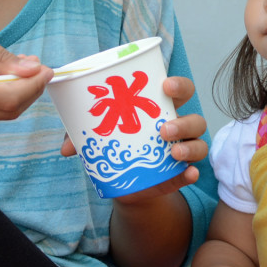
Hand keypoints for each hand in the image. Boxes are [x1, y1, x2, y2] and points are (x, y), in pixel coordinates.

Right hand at [0, 11, 52, 126]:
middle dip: (29, 91)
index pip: (5, 98)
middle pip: (6, 111)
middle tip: (39, 66)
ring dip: (17, 95)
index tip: (47, 67)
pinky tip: (3, 77)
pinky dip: (0, 98)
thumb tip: (32, 69)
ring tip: (23, 67)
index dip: (33, 86)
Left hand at [59, 75, 208, 180]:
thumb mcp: (97, 136)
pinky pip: (192, 173)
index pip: (180, 89)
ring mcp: (181, 152)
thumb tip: (67, 147)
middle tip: (164, 128)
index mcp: (159, 108)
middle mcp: (177, 128)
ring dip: (189, 147)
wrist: (121, 182)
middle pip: (196, 118)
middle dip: (184, 121)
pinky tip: (188, 174)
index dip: (178, 84)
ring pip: (199, 144)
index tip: (164, 85)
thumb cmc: (113, 144)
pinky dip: (191, 173)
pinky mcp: (178, 175)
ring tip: (171, 153)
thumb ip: (82, 136)